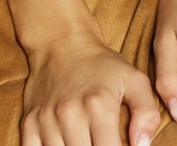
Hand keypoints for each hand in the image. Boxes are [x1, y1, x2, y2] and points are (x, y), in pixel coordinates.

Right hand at [21, 26, 161, 145]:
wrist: (60, 41)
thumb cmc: (101, 64)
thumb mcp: (133, 79)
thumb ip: (146, 114)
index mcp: (99, 106)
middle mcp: (70, 114)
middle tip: (100, 142)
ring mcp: (47, 119)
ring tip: (84, 142)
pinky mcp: (29, 123)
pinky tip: (63, 145)